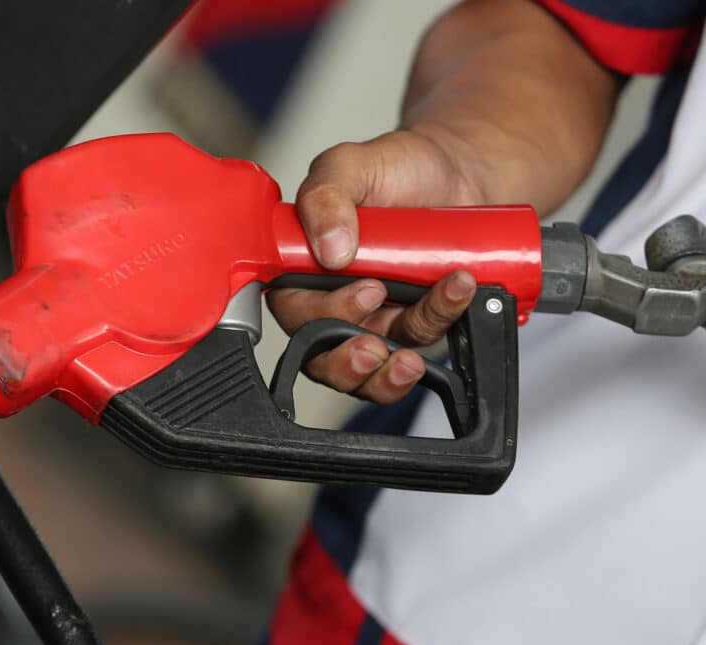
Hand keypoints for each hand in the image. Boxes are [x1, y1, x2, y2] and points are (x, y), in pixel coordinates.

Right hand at [269, 129, 484, 402]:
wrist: (460, 168)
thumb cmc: (397, 166)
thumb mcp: (350, 164)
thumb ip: (326, 196)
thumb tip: (329, 249)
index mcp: (301, 267)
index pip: (291, 310)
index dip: (314, 319)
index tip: (359, 296)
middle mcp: (330, 299)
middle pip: (322, 355)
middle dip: (347, 362)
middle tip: (374, 346)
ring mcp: (373, 317)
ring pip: (368, 370)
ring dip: (387, 373)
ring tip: (410, 359)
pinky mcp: (412, 323)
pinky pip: (420, 341)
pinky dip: (440, 322)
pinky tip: (458, 290)